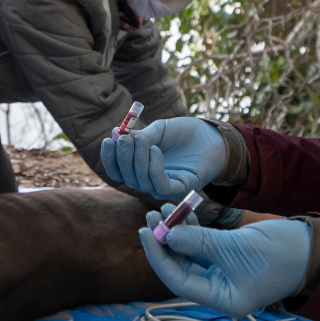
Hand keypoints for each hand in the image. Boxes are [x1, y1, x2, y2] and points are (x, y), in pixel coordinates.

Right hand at [100, 117, 225, 201]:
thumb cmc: (184, 133)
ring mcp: (163, 187)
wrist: (211, 137)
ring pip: (141, 182)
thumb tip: (118, 136)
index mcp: (139, 167)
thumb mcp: (159, 130)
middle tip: (123, 139)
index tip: (108, 140)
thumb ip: (140, 136)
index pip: (117, 170)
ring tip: (143, 140)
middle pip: (126, 178)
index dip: (109, 158)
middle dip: (122, 158)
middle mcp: (148, 180)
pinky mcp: (179, 190)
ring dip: (138, 160)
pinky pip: (159, 185)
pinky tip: (156, 150)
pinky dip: (153, 168)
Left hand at [139, 217, 311, 317]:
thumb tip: (166, 235)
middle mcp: (221, 292)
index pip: (179, 282)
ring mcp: (225, 278)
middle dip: (164, 244)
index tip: (147, 231)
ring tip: (164, 209)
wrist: (315, 248)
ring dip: (176, 235)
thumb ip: (201, 242)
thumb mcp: (237, 246)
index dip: (159, 257)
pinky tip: (183, 214)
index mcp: (223, 300)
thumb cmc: (282, 252)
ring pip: (190, 258)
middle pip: (180, 270)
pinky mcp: (230, 262)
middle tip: (152, 216)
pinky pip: (202, 250)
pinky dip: (192, 233)